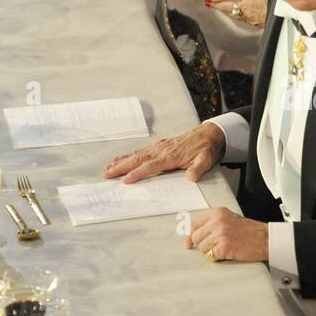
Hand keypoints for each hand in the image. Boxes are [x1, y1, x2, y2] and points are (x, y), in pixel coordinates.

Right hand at [103, 122, 225, 183]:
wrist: (208, 135)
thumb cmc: (206, 149)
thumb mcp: (206, 160)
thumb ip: (198, 169)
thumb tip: (191, 178)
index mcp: (171, 156)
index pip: (151, 166)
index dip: (138, 173)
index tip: (125, 180)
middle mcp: (161, 150)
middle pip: (137, 159)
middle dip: (121, 167)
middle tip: (106, 174)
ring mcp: (158, 147)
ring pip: (136, 155)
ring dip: (121, 161)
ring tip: (107, 168)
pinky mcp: (158, 146)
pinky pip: (140, 151)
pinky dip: (128, 156)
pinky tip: (119, 159)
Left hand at [185, 206, 268, 262]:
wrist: (265, 239)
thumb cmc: (249, 231)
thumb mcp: (229, 219)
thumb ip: (212, 223)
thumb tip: (193, 234)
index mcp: (217, 213)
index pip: (194, 224)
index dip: (189, 235)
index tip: (188, 242)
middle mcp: (217, 221)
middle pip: (195, 237)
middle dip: (202, 245)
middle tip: (213, 247)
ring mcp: (220, 234)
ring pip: (202, 248)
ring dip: (210, 251)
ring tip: (224, 248)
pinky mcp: (224, 246)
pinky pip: (211, 256)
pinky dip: (217, 257)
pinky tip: (228, 253)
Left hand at [205, 0, 267, 30]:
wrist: (291, 15)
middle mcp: (247, 6)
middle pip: (227, 6)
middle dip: (217, 5)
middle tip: (208, 3)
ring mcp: (251, 16)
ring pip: (234, 13)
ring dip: (225, 10)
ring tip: (218, 7)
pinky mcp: (257, 23)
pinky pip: (243, 18)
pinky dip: (237, 15)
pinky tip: (236, 14)